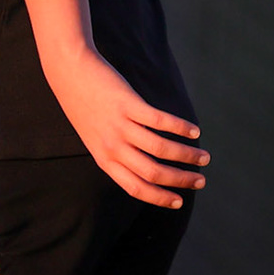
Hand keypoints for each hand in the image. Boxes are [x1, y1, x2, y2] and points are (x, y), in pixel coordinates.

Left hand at [44, 48, 207, 207]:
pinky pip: (160, 121)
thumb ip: (116, 152)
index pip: (135, 187)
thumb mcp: (95, 137)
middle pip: (152, 172)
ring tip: (204, 157)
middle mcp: (112, 147)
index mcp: (104, 159)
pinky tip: (195, 131)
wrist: (68, 73)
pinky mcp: (128, 104)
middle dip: (180, 179)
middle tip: (200, 180)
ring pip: (159, 148)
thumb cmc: (84, 105)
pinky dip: (181, 128)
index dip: (159, 197)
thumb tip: (144, 164)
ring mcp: (119, 126)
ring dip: (187, 155)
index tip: (180, 201)